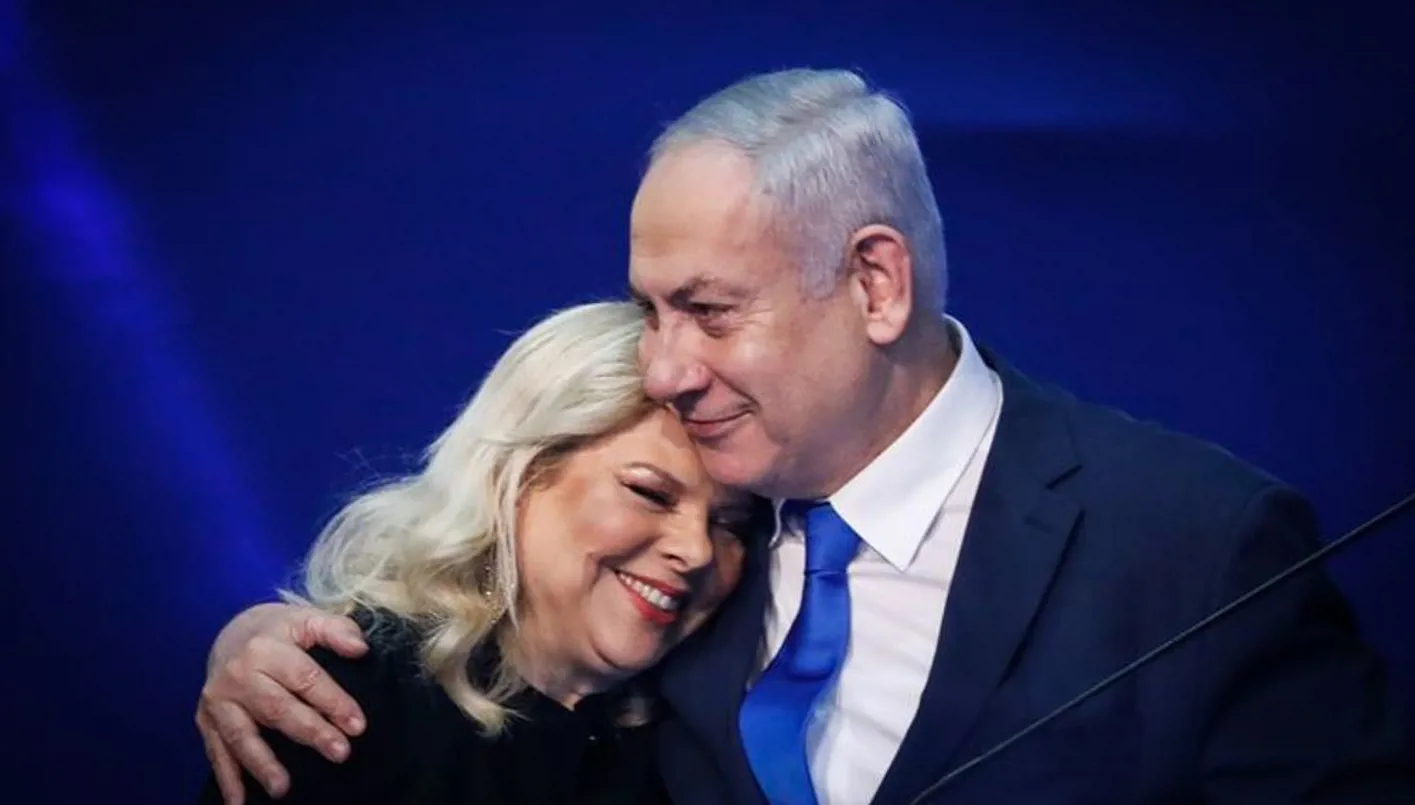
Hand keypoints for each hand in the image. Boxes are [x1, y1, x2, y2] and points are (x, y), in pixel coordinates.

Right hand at [196, 602, 368, 804]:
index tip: (358, 725)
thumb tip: (360, 648)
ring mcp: (219, 700)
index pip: (306, 679)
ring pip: (243, 735)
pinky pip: (216, 752)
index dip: (333, 702)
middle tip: (339, 753)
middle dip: (310, 733)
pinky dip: (227, 779)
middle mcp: (239, 675)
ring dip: (263, 764)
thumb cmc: (280, 630)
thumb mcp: (308, 618)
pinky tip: (238, 803)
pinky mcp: (206, 719)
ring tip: (283, 788)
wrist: (233, 632)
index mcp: (267, 649)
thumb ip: (336, 630)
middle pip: (277, 709)